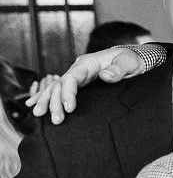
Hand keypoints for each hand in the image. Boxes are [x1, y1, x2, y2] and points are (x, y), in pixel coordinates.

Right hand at [27, 47, 144, 123]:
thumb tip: (105, 75)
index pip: (72, 78)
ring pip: (57, 88)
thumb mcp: (128, 63)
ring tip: (39, 115)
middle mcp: (78, 69)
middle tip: (55, 119)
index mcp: (87, 63)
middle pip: (60, 85)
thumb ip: (118, 69)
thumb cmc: (131, 60)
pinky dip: (46, 96)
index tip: (69, 109)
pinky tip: (34, 104)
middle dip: (54, 101)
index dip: (68, 93)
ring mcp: (77, 75)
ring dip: (47, 101)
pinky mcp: (79, 83)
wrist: (133, 58)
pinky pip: (59, 89)